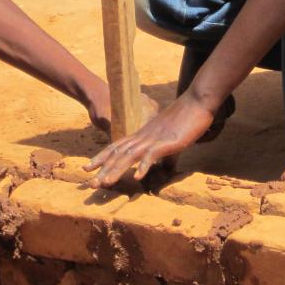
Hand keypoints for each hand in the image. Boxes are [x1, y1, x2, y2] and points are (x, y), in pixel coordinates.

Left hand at [86, 94, 214, 186]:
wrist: (197, 101)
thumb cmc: (186, 118)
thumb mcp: (170, 137)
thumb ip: (164, 151)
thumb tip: (166, 166)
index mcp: (142, 135)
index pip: (116, 146)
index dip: (101, 157)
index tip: (88, 167)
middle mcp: (143, 137)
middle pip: (118, 153)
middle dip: (103, 169)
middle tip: (90, 183)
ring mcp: (154, 139)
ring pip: (130, 156)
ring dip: (117, 170)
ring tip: (105, 183)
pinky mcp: (167, 142)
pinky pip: (152, 155)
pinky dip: (144, 166)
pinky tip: (137, 177)